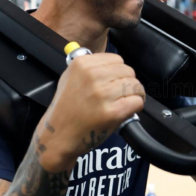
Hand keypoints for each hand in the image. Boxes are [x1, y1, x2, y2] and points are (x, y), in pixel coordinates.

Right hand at [38, 53, 144, 171]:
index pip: (117, 59)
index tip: (116, 81)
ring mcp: (103, 94)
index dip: (119, 72)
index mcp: (82, 64)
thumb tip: (114, 64)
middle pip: (128, 71)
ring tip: (126, 102)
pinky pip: (137, 101)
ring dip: (135, 94)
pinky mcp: (113, 112)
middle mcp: (92, 75)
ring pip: (135, 86)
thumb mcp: (69, 78)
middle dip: (128, 83)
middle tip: (122, 94)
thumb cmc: (65, 110)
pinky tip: (128, 110)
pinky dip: (137, 106)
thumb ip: (90, 68)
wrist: (58, 136)